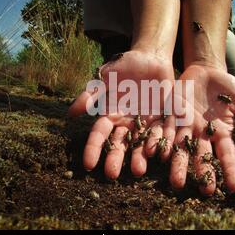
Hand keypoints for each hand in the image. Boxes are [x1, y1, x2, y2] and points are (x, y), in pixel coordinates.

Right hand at [68, 50, 175, 178]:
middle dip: (115, 159)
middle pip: (120, 144)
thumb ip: (91, 94)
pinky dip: (163, 142)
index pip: (99, 135)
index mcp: (111, 116)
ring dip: (140, 157)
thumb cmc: (123, 67)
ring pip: (141, 143)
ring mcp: (146, 124)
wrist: (150, 58)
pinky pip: (163, 132)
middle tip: (111, 175)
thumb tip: (70, 114)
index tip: (88, 165)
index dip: (93, 149)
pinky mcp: (164, 119)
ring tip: (138, 171)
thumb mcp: (106, 77)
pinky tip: (163, 154)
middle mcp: (127, 124)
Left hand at [170, 64, 234, 194]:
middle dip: (202, 173)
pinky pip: (164, 130)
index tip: (234, 188)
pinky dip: (159, 141)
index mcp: (221, 133)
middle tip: (204, 191)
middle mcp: (202, 135)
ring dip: (177, 165)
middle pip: (201, 156)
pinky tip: (154, 153)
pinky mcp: (171, 116)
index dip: (231, 170)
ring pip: (180, 148)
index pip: (227, 155)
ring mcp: (185, 126)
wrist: (205, 70)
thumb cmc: (226, 87)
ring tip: (176, 183)